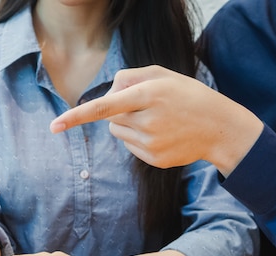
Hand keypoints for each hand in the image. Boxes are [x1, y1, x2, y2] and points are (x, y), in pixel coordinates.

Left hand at [50, 65, 262, 176]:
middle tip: (148, 106)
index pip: (104, 107)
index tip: (55, 125)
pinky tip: (162, 134)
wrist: (219, 127)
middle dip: (120, 111)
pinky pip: (130, 147)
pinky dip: (138, 139)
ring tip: (158, 120)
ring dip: (128, 125)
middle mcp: (148, 121)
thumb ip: (131, 76)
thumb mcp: (163, 75)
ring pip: (118, 133)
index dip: (77, 116)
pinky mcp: (154, 160)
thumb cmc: (188, 96)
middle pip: (110, 118)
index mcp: (148, 95)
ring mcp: (151, 144)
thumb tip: (107, 93)